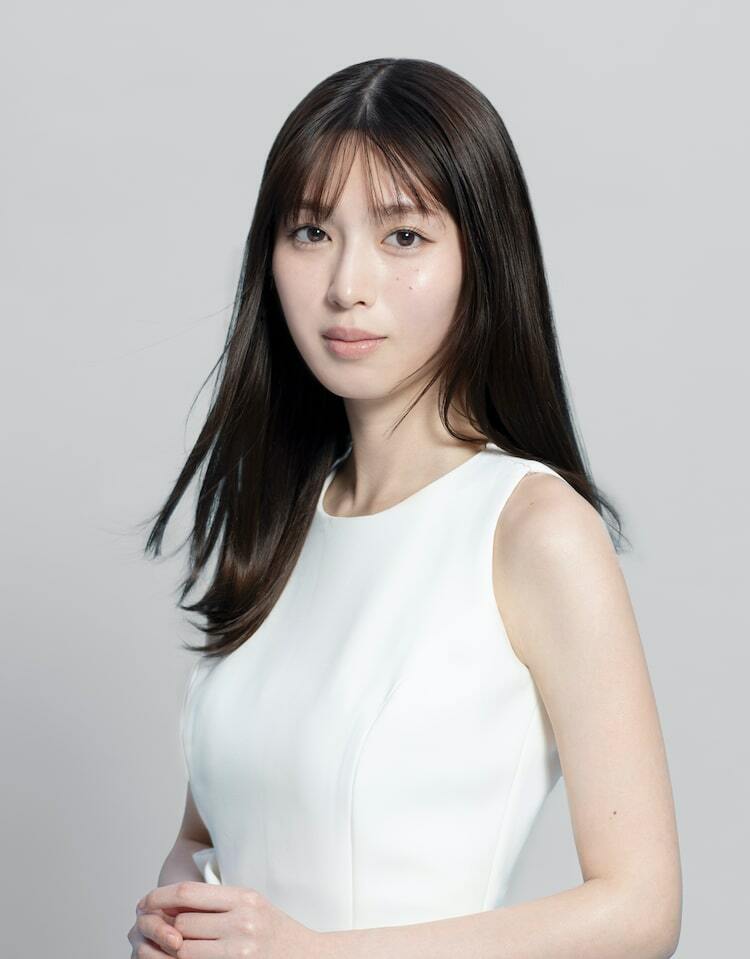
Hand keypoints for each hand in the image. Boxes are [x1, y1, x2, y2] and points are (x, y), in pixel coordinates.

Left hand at [137, 881, 320, 957]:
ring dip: (168, 951)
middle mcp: (242, 923)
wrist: (309, 958)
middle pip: (182, 925)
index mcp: (244, 898)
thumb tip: (172, 903)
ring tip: (161, 948)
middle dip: (164, 928)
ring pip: (183, 952)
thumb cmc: (276, 931)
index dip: (160, 896)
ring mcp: (240, 951)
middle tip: (152, 929)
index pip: (188, 893)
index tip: (145, 901)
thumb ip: (219, 901)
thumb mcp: (252, 904)